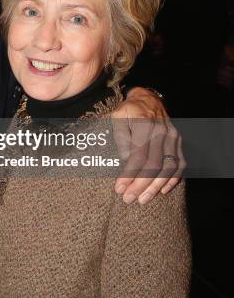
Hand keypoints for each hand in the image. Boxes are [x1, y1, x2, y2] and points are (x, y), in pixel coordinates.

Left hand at [112, 87, 185, 204]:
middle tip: (129, 199)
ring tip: (143, 199)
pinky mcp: (178, 141)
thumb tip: (126, 160)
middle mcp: (162, 131)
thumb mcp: (117, 117)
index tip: (119, 189)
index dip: (129, 175)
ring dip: (156, 186)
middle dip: (141, 185)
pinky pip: (180, 164)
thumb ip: (120, 138)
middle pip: (154, 164)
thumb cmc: (129, 110)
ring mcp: (173, 136)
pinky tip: (162, 191)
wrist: (149, 98)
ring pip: (169, 167)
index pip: (138, 156)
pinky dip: (173, 179)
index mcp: (145, 124)